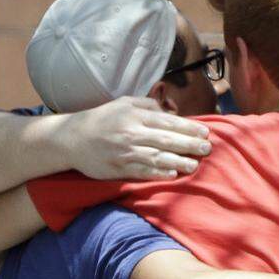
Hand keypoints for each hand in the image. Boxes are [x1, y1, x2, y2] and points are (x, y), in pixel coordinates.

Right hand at [55, 97, 212, 179]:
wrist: (71, 138)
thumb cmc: (102, 119)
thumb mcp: (123, 104)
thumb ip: (147, 105)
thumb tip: (170, 111)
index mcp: (135, 117)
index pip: (167, 122)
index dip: (188, 128)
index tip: (205, 132)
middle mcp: (131, 134)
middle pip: (166, 140)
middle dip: (189, 145)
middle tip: (207, 149)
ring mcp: (125, 153)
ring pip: (156, 158)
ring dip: (178, 162)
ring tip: (195, 165)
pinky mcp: (118, 169)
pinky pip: (141, 172)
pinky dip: (157, 174)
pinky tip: (172, 175)